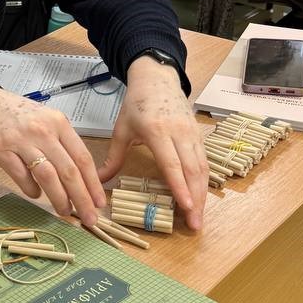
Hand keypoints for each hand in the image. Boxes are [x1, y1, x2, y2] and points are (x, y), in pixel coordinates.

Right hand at [0, 85, 105, 224]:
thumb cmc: (20, 114)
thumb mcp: (47, 120)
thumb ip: (63, 144)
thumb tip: (80, 179)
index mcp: (59, 123)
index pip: (82, 157)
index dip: (93, 183)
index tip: (100, 203)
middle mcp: (43, 131)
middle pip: (68, 171)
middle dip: (82, 198)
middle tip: (89, 219)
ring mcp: (21, 140)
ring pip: (48, 176)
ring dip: (59, 198)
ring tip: (64, 212)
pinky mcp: (1, 150)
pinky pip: (21, 176)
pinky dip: (31, 190)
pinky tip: (36, 194)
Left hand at [96, 57, 207, 230]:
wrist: (157, 78)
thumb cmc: (137, 103)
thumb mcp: (122, 129)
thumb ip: (113, 157)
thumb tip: (98, 181)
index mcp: (157, 130)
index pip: (172, 163)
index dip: (179, 186)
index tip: (186, 207)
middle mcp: (179, 133)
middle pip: (192, 171)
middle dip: (195, 199)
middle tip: (195, 225)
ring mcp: (192, 134)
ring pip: (202, 168)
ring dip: (202, 194)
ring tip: (198, 217)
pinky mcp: (198, 135)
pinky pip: (204, 162)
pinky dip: (203, 182)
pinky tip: (200, 198)